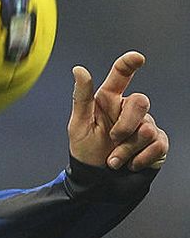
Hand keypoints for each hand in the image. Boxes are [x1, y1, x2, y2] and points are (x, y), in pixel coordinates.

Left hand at [68, 51, 168, 170]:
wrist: (98, 180)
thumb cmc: (86, 150)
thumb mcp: (78, 125)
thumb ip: (81, 97)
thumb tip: (79, 69)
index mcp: (108, 99)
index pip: (121, 75)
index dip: (129, 63)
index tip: (137, 58)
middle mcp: (129, 109)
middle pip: (141, 102)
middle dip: (124, 126)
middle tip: (111, 139)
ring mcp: (146, 124)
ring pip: (146, 129)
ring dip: (126, 150)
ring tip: (113, 159)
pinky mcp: (158, 142)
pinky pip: (157, 146)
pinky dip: (139, 159)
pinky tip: (129, 164)